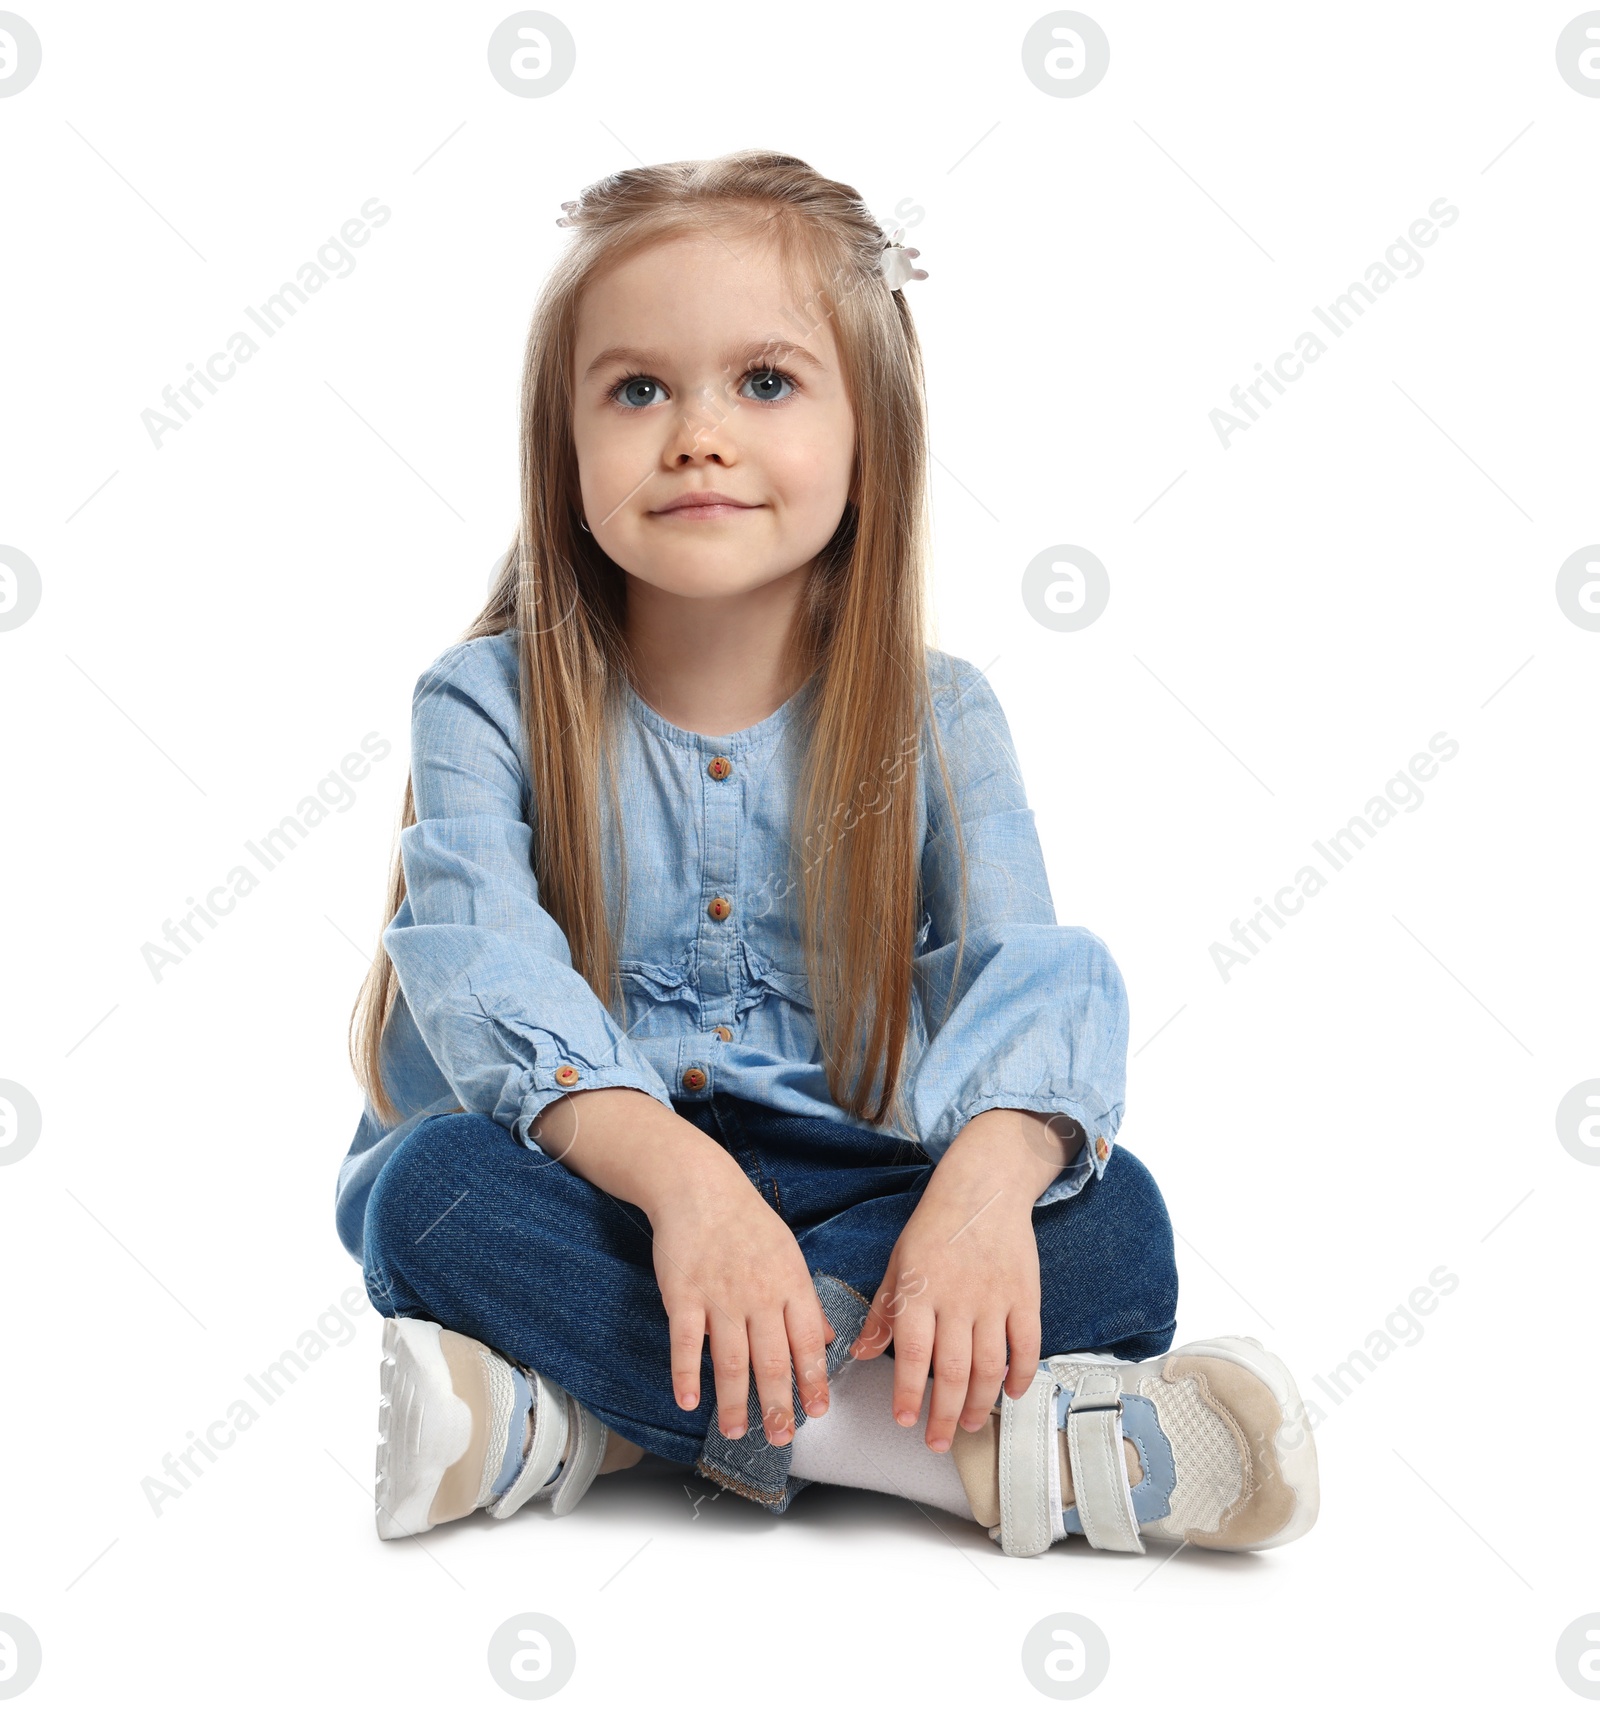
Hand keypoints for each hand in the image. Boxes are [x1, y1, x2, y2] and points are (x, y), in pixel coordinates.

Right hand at [647, 1154, 833, 1445]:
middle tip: (781, 1438)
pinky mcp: (683, 1295)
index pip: (808, 1342)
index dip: (813, 1380)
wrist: (700, 1188)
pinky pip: (685, 1342)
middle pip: (771, 1361)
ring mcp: (719, 1296)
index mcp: (790, 1284)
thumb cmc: (748, 1223)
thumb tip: (832, 1338)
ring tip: (737, 1431)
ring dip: (734, 1401)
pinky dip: (685, 1374)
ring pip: (729, 1360)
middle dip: (778, 1405)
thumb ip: (807, 1301)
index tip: (817, 1412)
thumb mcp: (789, 1254)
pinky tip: (689, 1402)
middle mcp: (759, 1295)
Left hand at [851, 1110, 1069, 1451]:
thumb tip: (859, 1353)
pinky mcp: (1025, 1295)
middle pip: (953, 1371)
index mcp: (920, 1291)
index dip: (907, 1393)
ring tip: (970, 1424)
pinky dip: (1021, 1375)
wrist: (983, 1188)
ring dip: (981, 1403)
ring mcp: (995, 1298)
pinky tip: (1010, 1393)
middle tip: (937, 1441)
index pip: (911, 1354)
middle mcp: (957, 1298)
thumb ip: (883, 1312)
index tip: (903, 1420)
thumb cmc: (934, 1227)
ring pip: (990, 1366)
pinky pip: (1027, 1345)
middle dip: (944, 1415)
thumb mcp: (897, 1264)